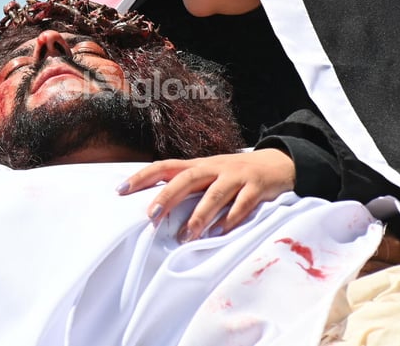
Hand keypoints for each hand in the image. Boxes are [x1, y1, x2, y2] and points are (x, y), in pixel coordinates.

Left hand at [115, 149, 294, 242]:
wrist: (279, 163)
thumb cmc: (236, 174)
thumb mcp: (210, 174)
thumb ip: (188, 187)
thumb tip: (156, 207)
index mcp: (200, 165)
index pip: (165, 166)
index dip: (143, 176)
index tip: (121, 190)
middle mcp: (215, 167)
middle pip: (187, 178)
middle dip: (168, 196)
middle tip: (152, 216)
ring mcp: (237, 176)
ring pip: (215, 194)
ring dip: (199, 216)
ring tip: (185, 236)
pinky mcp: (257, 188)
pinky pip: (243, 204)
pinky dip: (231, 219)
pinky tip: (219, 233)